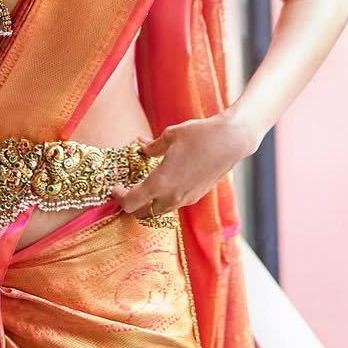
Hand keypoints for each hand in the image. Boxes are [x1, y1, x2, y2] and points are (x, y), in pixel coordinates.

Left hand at [111, 111, 253, 217]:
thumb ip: (152, 146)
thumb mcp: (171, 135)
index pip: (131, 203)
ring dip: (149, 203)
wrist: (232, 140)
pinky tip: (166, 181)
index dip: (119, 198)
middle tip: (128, 190)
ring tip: (145, 186)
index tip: (115, 188)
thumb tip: (140, 146)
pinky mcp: (197, 196)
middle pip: (143, 213)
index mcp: (160, 183)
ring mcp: (186, 199)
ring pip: (160, 211)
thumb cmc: (200, 134)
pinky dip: (164, 198)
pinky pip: (174, 204)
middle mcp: (172, 196)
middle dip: (132, 205)